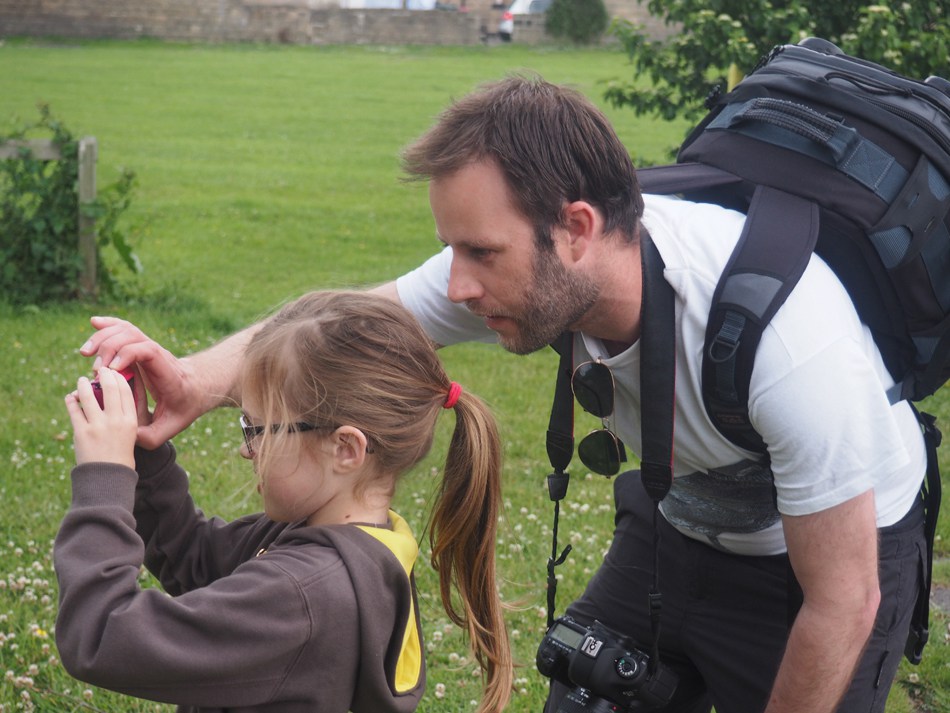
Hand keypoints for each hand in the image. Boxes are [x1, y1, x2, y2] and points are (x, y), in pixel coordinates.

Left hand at [65, 367, 137, 468]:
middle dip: (105, 375)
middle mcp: (116, 420)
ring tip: (81, 381)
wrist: (107, 478)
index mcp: (131, 421)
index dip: (119, 378)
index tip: (115, 372)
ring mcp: (98, 426)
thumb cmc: (120, 457)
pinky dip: (71, 401)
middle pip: (110, 389)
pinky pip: (74, 410)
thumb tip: (109, 398)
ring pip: (88, 396)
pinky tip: (70, 397)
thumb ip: (122, 417)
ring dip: (83, 385)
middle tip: (100, 370)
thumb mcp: (129, 435)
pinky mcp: (81, 432)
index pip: (126, 392)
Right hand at [79, 316, 205, 447]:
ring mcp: (150, 348)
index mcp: (168, 373)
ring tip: (86, 353)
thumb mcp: (172, 426)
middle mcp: (159, 356)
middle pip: (133, 336)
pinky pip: (125, 329)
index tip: (112, 371)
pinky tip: (94, 322)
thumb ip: (152, 436)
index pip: (149, 351)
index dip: (128, 355)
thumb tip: (128, 437)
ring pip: (127, 330)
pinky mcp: (141, 346)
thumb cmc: (185, 406)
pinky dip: (109, 324)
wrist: (198, 387)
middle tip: (96, 371)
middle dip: (110, 348)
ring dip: (104, 337)